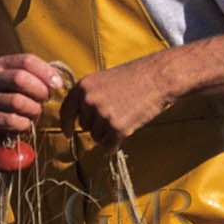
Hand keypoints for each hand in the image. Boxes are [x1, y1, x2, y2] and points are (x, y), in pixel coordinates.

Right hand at [0, 54, 61, 150]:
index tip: (58, 84)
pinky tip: (25, 124)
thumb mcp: (20, 84)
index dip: (45, 71)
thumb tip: (58, 81)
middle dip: (39, 90)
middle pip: (20, 78)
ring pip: (16, 101)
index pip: (26, 61)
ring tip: (35, 113)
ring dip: (33, 109)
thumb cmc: (9, 100)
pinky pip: (10, 120)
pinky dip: (23, 123)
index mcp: (1, 65)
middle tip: (45, 100)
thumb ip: (36, 77)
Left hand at [59, 62, 173, 153]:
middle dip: (97, 124)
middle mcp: (89, 100)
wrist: (158, 77)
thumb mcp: (103, 80)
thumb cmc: (134, 77)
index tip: (68, 133)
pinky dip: (116, 144)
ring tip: (125, 116)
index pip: (66, 111)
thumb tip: (78, 117)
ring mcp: (103, 114)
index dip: (66, 124)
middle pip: (84, 126)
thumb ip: (89, 96)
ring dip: (108, 133)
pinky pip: (109, 146)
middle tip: (117, 111)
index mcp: (83, 86)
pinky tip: (127, 130)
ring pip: (97, 137)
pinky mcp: (117, 128)